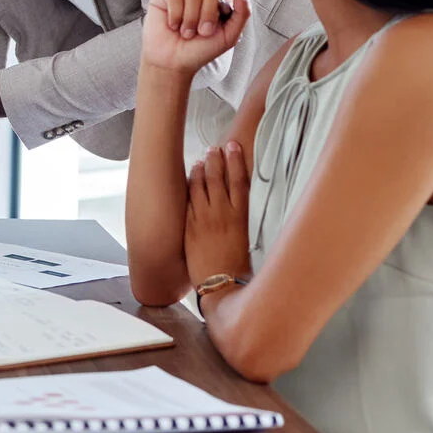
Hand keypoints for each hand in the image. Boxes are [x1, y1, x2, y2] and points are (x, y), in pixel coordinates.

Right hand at [141, 0, 249, 76]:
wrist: (173, 63)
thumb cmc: (200, 50)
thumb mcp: (229, 36)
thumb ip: (242, 12)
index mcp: (219, 1)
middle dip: (209, 12)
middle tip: (204, 32)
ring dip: (191, 18)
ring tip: (186, 33)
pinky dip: (176, 15)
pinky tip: (173, 26)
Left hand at [184, 143, 251, 285]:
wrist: (220, 284)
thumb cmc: (235, 266)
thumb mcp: (244, 239)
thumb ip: (238, 220)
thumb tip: (234, 207)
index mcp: (241, 217)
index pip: (239, 181)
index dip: (236, 161)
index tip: (234, 148)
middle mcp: (223, 214)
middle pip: (219, 178)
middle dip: (216, 159)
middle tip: (215, 148)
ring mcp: (204, 218)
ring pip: (201, 186)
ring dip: (201, 169)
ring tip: (202, 158)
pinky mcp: (190, 226)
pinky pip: (187, 200)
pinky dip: (188, 186)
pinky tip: (189, 178)